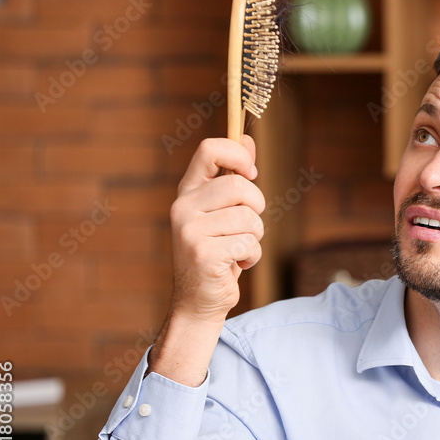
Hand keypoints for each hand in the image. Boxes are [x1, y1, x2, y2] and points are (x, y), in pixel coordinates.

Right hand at [169, 136, 265, 323]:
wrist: (199, 300)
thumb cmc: (218, 252)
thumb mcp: (225, 212)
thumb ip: (234, 177)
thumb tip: (248, 139)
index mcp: (188, 191)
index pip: (209, 149)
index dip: (238, 154)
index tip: (250, 173)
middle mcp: (183, 206)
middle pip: (239, 186)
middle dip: (257, 207)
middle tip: (248, 227)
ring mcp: (189, 229)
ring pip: (248, 218)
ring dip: (255, 237)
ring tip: (239, 249)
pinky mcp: (202, 252)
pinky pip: (247, 243)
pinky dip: (252, 256)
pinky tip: (236, 265)